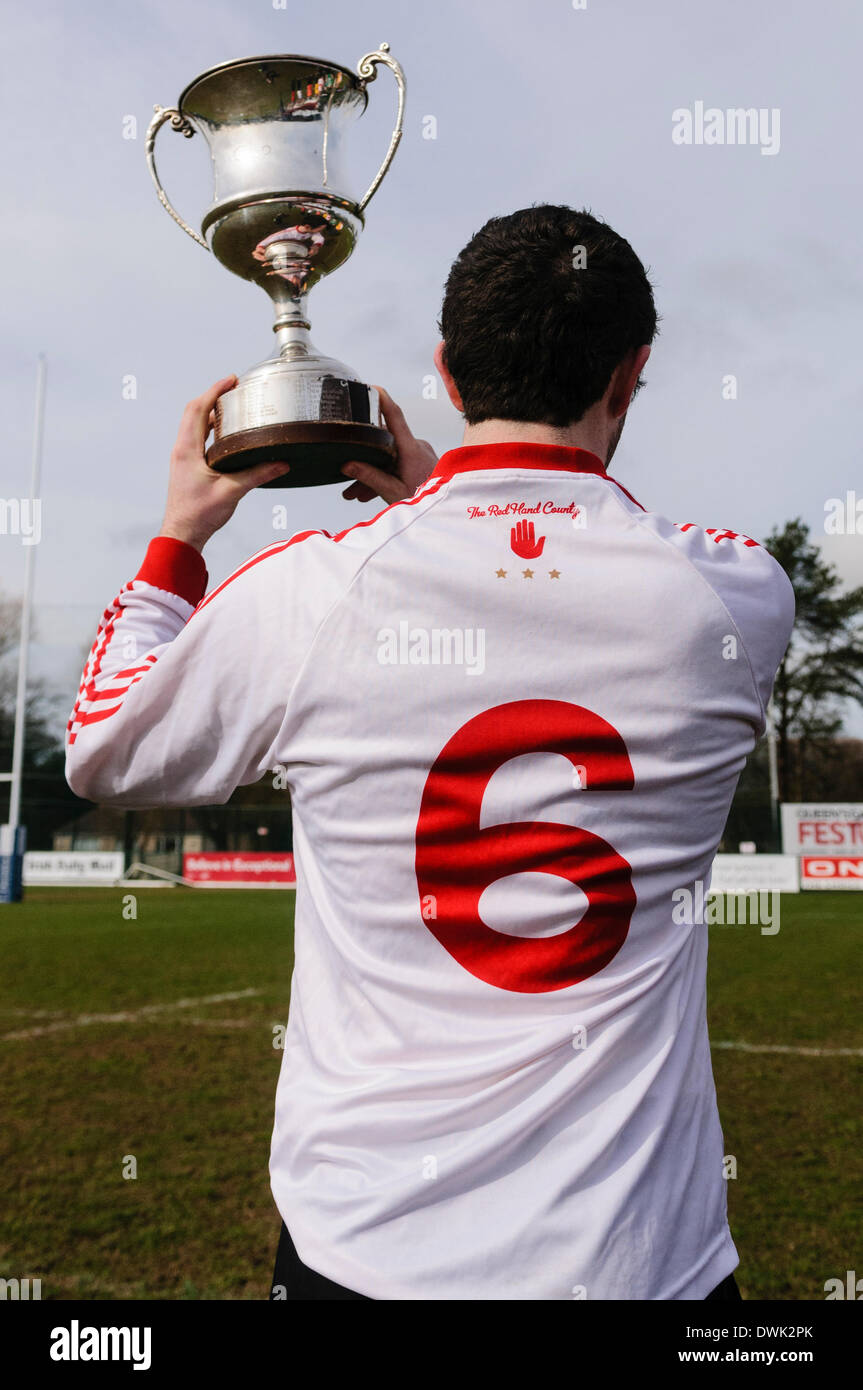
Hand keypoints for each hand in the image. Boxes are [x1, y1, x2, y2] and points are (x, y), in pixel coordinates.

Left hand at [159, 376, 289, 551]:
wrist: (182, 534)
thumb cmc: (199, 515)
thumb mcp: (232, 492)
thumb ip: (257, 475)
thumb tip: (281, 464)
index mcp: (188, 449)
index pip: (198, 409)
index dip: (214, 391)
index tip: (231, 380)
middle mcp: (182, 449)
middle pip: (194, 412)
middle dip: (213, 396)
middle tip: (234, 388)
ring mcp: (183, 457)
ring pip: (194, 425)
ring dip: (210, 412)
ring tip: (232, 406)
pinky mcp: (187, 466)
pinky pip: (197, 438)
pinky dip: (210, 428)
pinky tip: (227, 434)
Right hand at [341, 386, 437, 504]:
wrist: (448, 509)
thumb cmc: (425, 503)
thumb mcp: (394, 493)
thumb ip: (370, 478)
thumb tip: (347, 465)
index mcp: (411, 449)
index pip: (394, 415)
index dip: (380, 398)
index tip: (368, 386)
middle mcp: (416, 446)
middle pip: (383, 442)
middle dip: (363, 456)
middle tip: (344, 471)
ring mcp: (419, 453)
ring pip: (388, 455)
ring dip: (372, 472)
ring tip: (356, 493)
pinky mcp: (420, 461)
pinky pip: (397, 462)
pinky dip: (384, 474)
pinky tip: (370, 493)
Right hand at [510, 520, 545, 558]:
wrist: (525, 565)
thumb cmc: (533, 558)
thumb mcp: (539, 551)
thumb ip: (540, 544)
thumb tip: (543, 536)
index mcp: (531, 544)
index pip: (531, 534)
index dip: (531, 528)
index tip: (531, 522)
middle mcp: (525, 544)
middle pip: (525, 533)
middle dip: (524, 526)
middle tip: (524, 520)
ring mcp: (519, 545)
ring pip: (519, 535)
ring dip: (518, 529)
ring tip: (519, 522)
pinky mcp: (514, 547)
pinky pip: (513, 539)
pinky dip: (512, 534)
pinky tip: (513, 529)